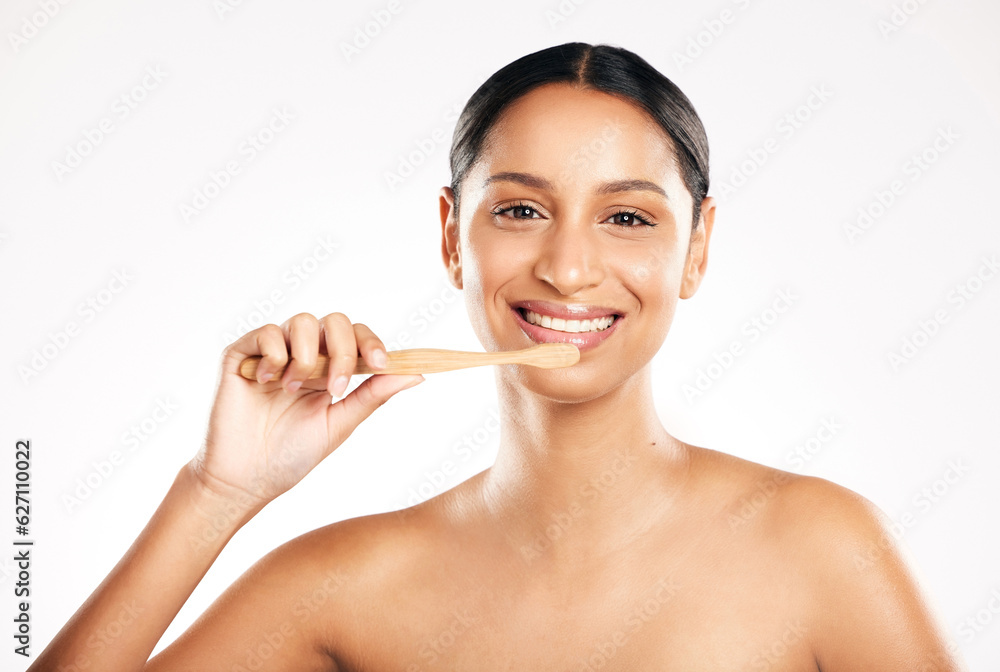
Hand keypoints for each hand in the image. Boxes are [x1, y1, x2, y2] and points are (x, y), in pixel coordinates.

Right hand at [188, 312, 423, 508]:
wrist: (247, 478)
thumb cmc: (292, 455)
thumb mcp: (340, 423)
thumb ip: (374, 395)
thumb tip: (416, 373)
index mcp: (329, 369)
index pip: (356, 337)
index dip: (371, 343)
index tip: (381, 362)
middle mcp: (302, 355)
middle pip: (335, 322)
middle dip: (344, 349)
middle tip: (337, 387)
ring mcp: (272, 353)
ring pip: (302, 321)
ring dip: (306, 357)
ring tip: (293, 390)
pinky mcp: (242, 355)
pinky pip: (265, 332)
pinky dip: (275, 354)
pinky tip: (269, 382)